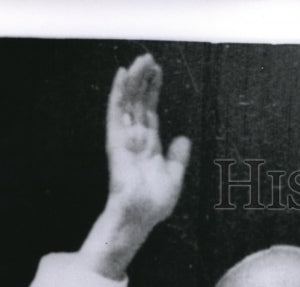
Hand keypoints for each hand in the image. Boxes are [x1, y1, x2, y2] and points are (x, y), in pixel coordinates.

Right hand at [80, 54, 190, 278]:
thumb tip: (183, 139)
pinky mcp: (116, 141)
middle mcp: (135, 138)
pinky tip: (121, 74)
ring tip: (141, 60)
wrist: (141, 216)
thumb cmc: (155, 203)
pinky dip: (118, 92)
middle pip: (139, 102)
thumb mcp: (175, 177)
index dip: (154, 91)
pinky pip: (115, 112)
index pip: (150, 111)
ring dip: (134, 80)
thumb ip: (178, 157)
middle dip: (144, 80)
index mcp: (149, 145)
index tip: (158, 72)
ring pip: (128, 102)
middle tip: (150, 58)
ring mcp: (125, 138)